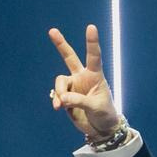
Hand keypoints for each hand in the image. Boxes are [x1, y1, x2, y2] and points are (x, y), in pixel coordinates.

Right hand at [49, 25, 124, 139]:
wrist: (100, 129)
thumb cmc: (105, 114)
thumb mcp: (96, 107)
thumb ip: (79, 101)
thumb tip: (62, 97)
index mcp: (95, 75)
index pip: (94, 56)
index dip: (91, 42)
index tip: (91, 27)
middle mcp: (82, 77)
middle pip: (69, 57)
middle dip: (60, 44)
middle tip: (52, 30)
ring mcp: (73, 87)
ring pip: (60, 82)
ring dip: (59, 92)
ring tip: (60, 105)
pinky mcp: (65, 97)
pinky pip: (57, 95)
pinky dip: (56, 100)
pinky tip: (58, 107)